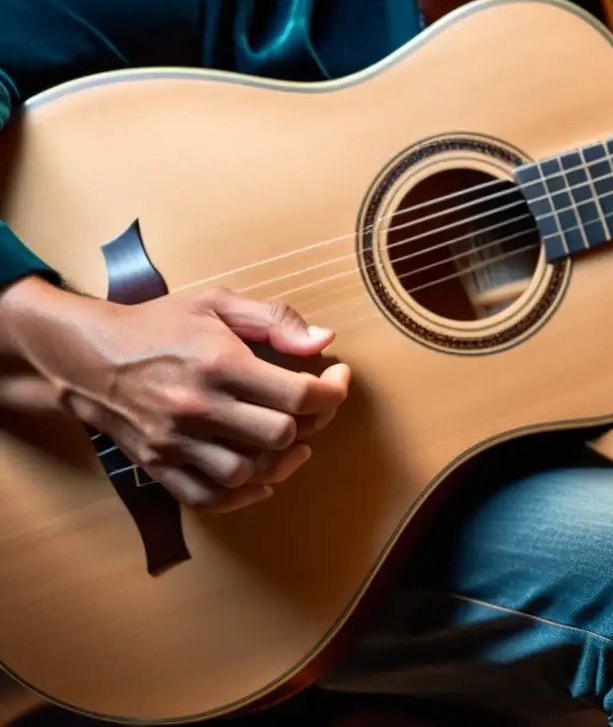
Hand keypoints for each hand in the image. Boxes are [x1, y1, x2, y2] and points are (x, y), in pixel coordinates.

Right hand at [0, 277, 349, 512]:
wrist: (87, 355)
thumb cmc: (160, 325)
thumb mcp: (217, 303)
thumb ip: (274, 319)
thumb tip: (324, 340)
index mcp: (218, 363)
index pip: (297, 395)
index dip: (332, 393)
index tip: (337, 380)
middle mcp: (198, 406)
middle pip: (279, 436)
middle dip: (310, 424)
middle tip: (311, 410)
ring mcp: (176, 441)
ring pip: (248, 473)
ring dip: (281, 464)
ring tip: (291, 445)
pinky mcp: (159, 466)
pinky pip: (209, 498)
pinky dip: (242, 496)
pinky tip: (260, 477)